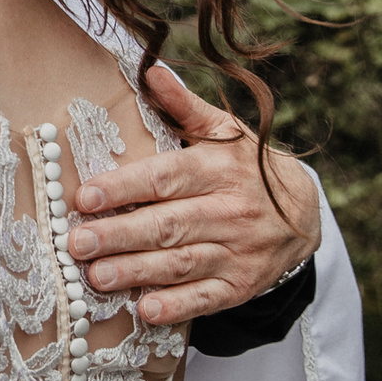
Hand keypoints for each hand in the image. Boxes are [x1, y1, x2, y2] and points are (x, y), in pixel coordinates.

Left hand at [63, 63, 320, 325]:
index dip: (124, 187)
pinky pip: (207, 299)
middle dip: (119, 235)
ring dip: (137, 271)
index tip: (84, 197)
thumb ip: (184, 106)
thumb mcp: (223, 131)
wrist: (304, 214)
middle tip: (76, 242)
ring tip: (95, 277)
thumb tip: (150, 70)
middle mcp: (230, 211)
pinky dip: (177, 306)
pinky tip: (145, 310)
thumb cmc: (246, 166)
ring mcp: (237, 252)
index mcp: (220, 168)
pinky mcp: (241, 285)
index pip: (166, 178)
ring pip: (181, 264)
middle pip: (168, 225)